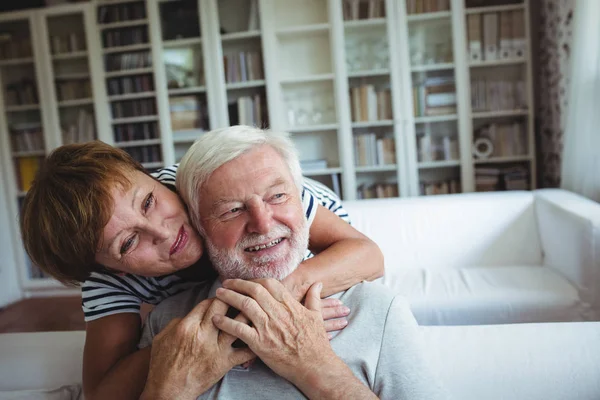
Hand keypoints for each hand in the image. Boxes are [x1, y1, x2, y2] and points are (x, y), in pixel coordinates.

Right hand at [141, 298, 254, 399]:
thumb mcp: (163, 337)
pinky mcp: (224, 362)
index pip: (206, 303)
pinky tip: (259, 337)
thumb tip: (189, 314)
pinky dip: (253, 344)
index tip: (220, 298)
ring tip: (252, 310)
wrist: (169, 390)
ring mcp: (216, 348)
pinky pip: (245, 352)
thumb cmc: (163, 365)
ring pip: (237, 324)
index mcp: (187, 326)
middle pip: (222, 307)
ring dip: (245, 315)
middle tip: (237, 298)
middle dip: (231, 299)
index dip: (215, 298)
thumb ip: (176, 322)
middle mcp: (203, 334)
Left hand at [212, 279, 346, 388]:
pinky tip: (216, 319)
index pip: (269, 284)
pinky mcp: (260, 343)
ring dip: (229, 297)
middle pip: (254, 290)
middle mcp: (277, 313)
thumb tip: (318, 285)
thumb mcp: (317, 317)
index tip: (245, 281)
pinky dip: (226, 322)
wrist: (315, 367)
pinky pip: (239, 329)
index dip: (254, 280)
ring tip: (218, 294)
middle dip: (237, 284)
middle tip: (226, 283)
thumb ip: (314, 299)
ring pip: (245, 305)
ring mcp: (268, 328)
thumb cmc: (317, 344)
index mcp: (290, 305)